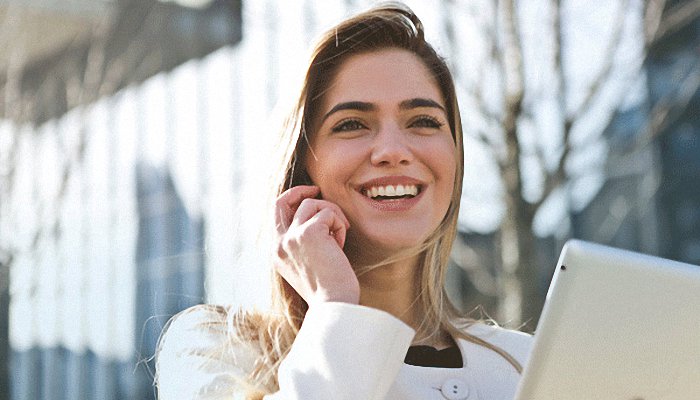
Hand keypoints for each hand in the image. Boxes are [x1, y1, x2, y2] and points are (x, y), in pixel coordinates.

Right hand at [274, 185, 359, 305]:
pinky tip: (341, 245)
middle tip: (317, 190)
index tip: (308, 196)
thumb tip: (315, 218)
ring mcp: (292, 237)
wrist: (334, 305)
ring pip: (312, 204)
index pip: (275, 214)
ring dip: (332, 215)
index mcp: (276, 253)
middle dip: (300, 190)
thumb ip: (302, 244)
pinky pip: (329, 213)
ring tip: (339, 237)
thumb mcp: (307, 265)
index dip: (291, 200)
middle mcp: (279, 244)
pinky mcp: (309, 232)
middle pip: (282, 201)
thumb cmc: (328, 290)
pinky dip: (339, 225)